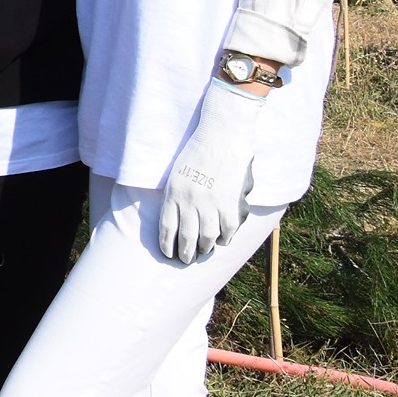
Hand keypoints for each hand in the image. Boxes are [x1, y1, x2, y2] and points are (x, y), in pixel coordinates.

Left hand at [159, 81, 265, 263]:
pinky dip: (224, 238)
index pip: (167, 227)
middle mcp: (190, 201)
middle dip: (185, 253)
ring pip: (207, 237)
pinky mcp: (230, 203)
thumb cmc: (197, 153)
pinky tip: (221, 240)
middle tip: (186, 260)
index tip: (169, 254)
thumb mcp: (177, 173)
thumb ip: (176, 196)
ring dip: (205, 248)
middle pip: (186, 237)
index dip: (167, 244)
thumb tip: (175, 219)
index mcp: (173, 193)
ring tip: (202, 252)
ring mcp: (211, 203)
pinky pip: (227, 229)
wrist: (221, 136)